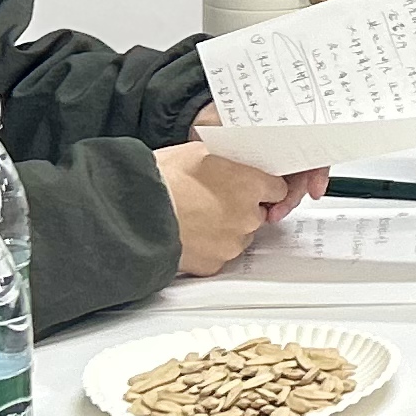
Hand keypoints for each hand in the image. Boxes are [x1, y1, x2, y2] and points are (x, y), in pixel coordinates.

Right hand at [157, 138, 300, 275]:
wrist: (137, 212)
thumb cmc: (164, 179)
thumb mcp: (199, 151)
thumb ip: (226, 161)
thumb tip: (230, 163)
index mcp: (250, 186)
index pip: (278, 189)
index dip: (262, 186)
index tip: (252, 186)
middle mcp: (247, 217)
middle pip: (258, 214)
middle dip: (241, 208)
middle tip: (213, 199)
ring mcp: (232, 244)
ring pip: (240, 236)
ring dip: (226, 229)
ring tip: (197, 216)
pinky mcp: (214, 264)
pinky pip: (219, 255)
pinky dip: (209, 248)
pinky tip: (190, 234)